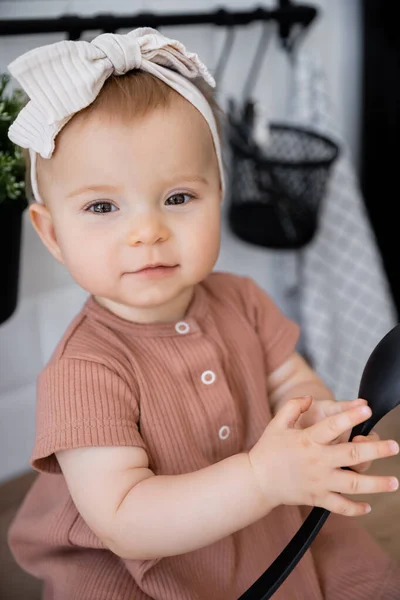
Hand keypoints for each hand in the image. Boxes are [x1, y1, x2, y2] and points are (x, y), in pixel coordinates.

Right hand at [248, 395, 398, 515]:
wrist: (257, 481)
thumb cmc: (268, 450)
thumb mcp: (277, 423)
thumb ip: (293, 406)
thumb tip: (310, 398)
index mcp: (308, 440)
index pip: (333, 426)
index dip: (350, 416)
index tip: (366, 409)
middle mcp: (317, 461)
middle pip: (352, 455)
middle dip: (376, 450)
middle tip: (395, 446)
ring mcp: (319, 482)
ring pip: (353, 485)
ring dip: (376, 484)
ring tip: (394, 482)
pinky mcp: (317, 498)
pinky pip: (340, 507)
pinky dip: (356, 509)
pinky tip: (368, 507)